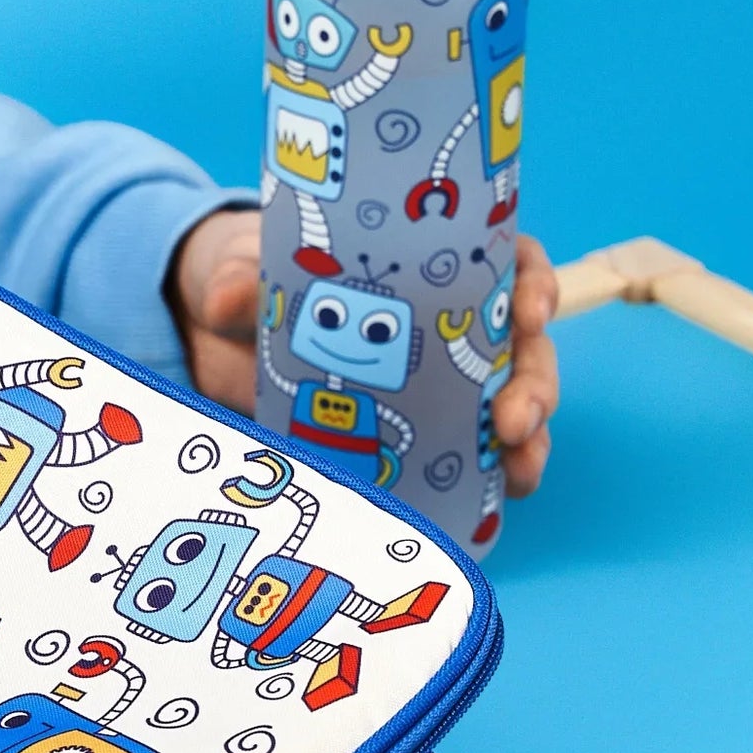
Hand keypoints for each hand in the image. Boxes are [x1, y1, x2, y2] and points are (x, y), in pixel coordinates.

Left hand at [169, 209, 560, 496]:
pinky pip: (473, 452)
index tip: (530, 310)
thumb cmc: (250, 280)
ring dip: (529, 434)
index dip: (533, 282)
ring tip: (519, 464)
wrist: (217, 337)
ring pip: (508, 402)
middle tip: (513, 417)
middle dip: (534, 382)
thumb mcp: (240, 268)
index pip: (505, 261)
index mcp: (426, 264)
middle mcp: (447, 322)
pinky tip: (505, 491)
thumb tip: (228, 300)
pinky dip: (497, 472)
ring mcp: (437, 381)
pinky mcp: (415, 432)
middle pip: (521, 345)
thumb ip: (237, 281)